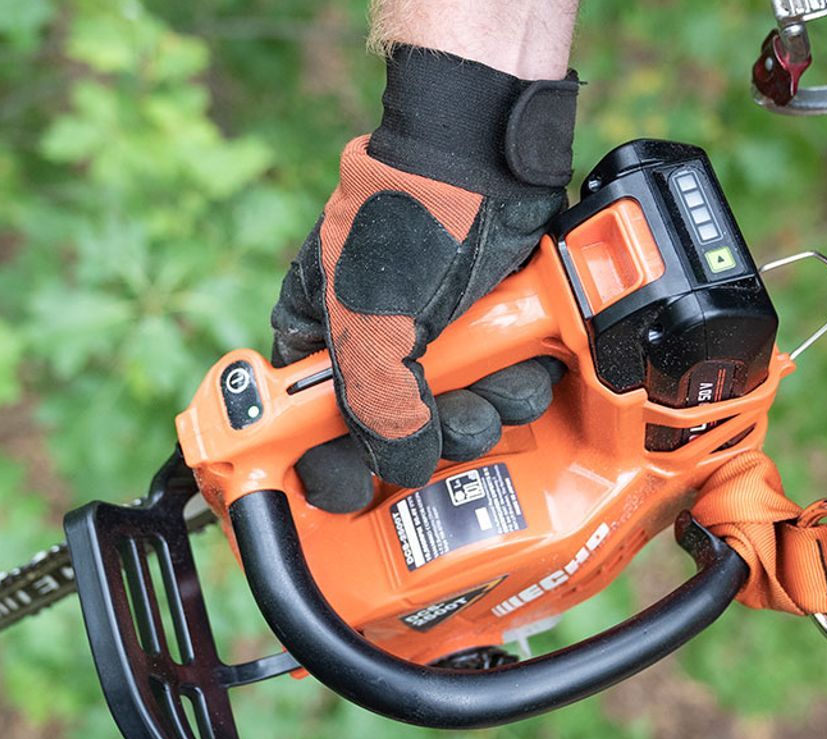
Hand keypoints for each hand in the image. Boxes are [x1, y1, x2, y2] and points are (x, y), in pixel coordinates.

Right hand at [270, 45, 579, 490]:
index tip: (352, 496)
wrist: (490, 153)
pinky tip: (523, 367)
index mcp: (317, 338)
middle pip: (390, 439)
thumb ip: (375, 405)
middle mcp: (372, 346)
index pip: (304, 429)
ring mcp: (433, 342)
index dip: (327, 467)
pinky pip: (498, 390)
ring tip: (492, 386)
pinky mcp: (486, 333)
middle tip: (449, 418)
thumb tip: (399, 466)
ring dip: (480, 415)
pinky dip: (515, 387)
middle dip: (428, 440)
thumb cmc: (409, 214)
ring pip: (450, 421)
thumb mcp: (372, 319)